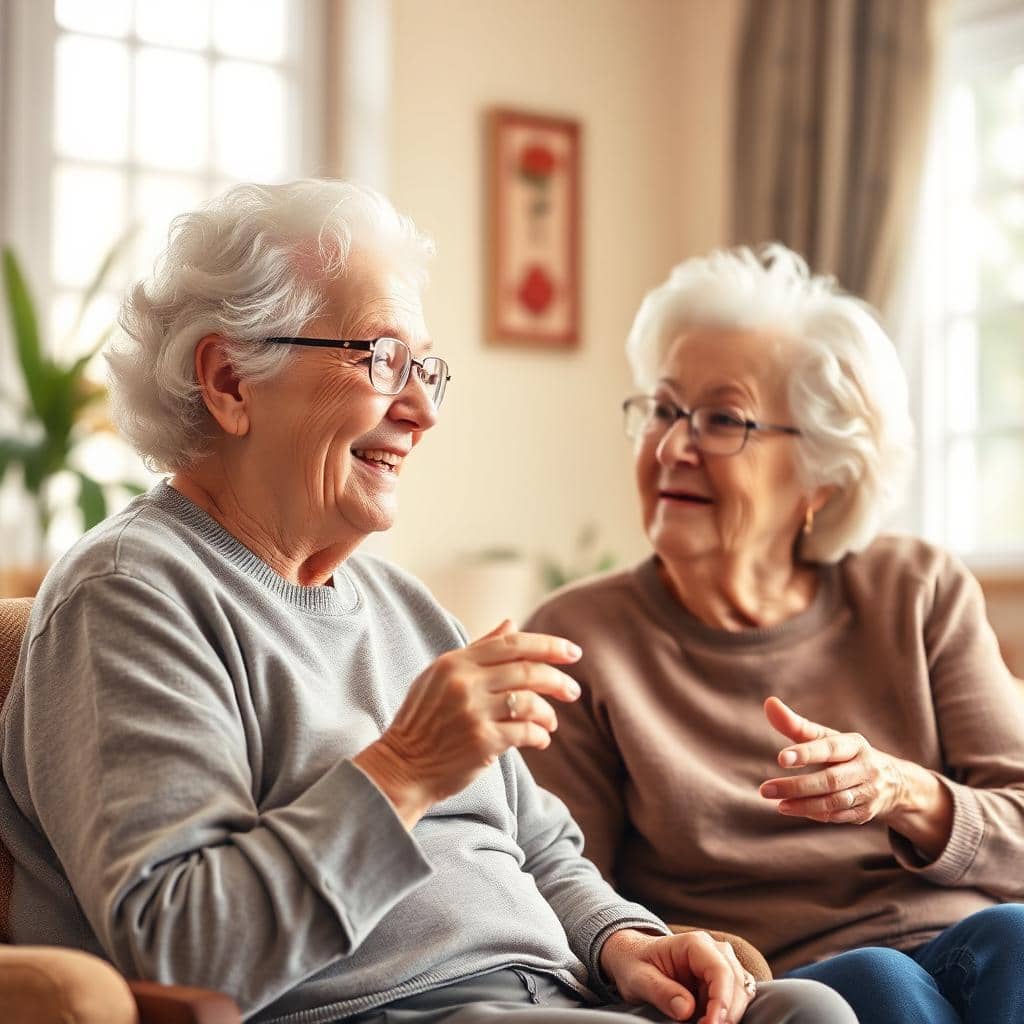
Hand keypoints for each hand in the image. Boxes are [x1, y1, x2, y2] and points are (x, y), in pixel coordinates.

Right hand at [354, 620, 581, 826]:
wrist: (403, 766)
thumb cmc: (424, 720)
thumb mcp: (442, 676)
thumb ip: (479, 649)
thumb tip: (511, 623)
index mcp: (455, 662)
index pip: (512, 644)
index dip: (548, 645)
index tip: (573, 652)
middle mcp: (464, 682)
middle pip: (527, 671)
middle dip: (558, 680)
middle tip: (573, 691)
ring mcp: (473, 712)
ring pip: (530, 702)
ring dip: (549, 713)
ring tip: (551, 723)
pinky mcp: (482, 742)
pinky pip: (526, 732)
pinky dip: (540, 735)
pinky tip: (541, 739)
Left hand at [599, 928, 755, 1023]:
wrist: (633, 958)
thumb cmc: (635, 964)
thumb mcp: (638, 978)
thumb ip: (661, 991)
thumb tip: (687, 1009)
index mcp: (694, 943)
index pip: (721, 971)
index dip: (721, 1002)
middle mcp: (714, 951)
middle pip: (736, 984)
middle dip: (725, 1013)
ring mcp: (721, 965)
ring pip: (740, 993)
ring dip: (727, 1014)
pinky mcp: (721, 982)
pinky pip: (734, 999)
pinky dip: (724, 1014)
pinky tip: (707, 1022)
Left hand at [759, 696, 905, 824]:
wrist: (893, 782)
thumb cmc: (845, 754)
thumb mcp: (827, 738)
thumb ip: (797, 725)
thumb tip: (769, 703)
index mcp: (855, 745)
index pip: (830, 748)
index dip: (806, 753)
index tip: (781, 758)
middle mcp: (866, 768)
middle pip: (830, 780)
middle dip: (796, 786)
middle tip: (765, 790)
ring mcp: (869, 792)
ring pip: (834, 801)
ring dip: (804, 805)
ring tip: (778, 804)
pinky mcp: (866, 813)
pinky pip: (839, 816)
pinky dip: (816, 814)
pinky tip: (794, 809)